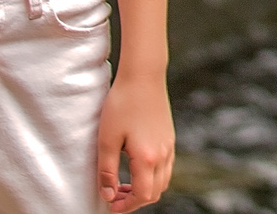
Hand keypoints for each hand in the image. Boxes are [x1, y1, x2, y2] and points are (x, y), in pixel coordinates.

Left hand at [97, 73, 173, 210]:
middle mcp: (163, 154)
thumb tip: (108, 196)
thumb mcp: (107, 139)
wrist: (143, 75)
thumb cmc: (122, 104)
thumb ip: (107, 171)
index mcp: (147, 158)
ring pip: (163, 181)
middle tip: (115, 197)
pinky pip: (166, 167)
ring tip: (124, 184)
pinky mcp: (169, 136)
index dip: (126, 206)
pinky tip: (136, 166)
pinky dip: (153, 176)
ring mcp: (169, 145)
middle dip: (135, 201)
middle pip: (155, 192)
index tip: (111, 207)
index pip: (142, 196)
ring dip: (145, 189)